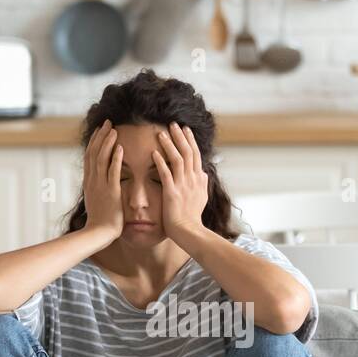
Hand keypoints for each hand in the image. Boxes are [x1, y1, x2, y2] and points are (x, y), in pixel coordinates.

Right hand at [82, 119, 123, 239]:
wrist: (98, 233)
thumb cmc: (100, 220)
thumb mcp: (96, 201)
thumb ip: (98, 189)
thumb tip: (100, 182)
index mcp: (89, 182)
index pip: (89, 157)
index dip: (94, 142)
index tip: (99, 130)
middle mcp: (92, 181)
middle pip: (94, 153)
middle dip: (100, 136)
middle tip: (107, 122)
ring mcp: (100, 185)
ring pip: (101, 158)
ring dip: (107, 142)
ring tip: (113, 129)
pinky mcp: (110, 192)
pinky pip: (112, 172)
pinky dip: (116, 159)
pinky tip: (121, 148)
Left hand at [152, 122, 207, 240]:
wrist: (190, 232)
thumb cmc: (192, 218)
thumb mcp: (202, 197)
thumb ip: (202, 183)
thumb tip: (203, 173)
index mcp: (199, 179)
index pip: (195, 155)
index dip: (190, 141)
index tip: (185, 129)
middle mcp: (193, 179)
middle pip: (187, 152)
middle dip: (180, 137)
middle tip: (173, 124)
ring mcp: (183, 185)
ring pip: (177, 159)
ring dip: (169, 145)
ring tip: (161, 133)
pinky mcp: (172, 193)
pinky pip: (166, 174)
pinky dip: (160, 162)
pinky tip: (154, 153)